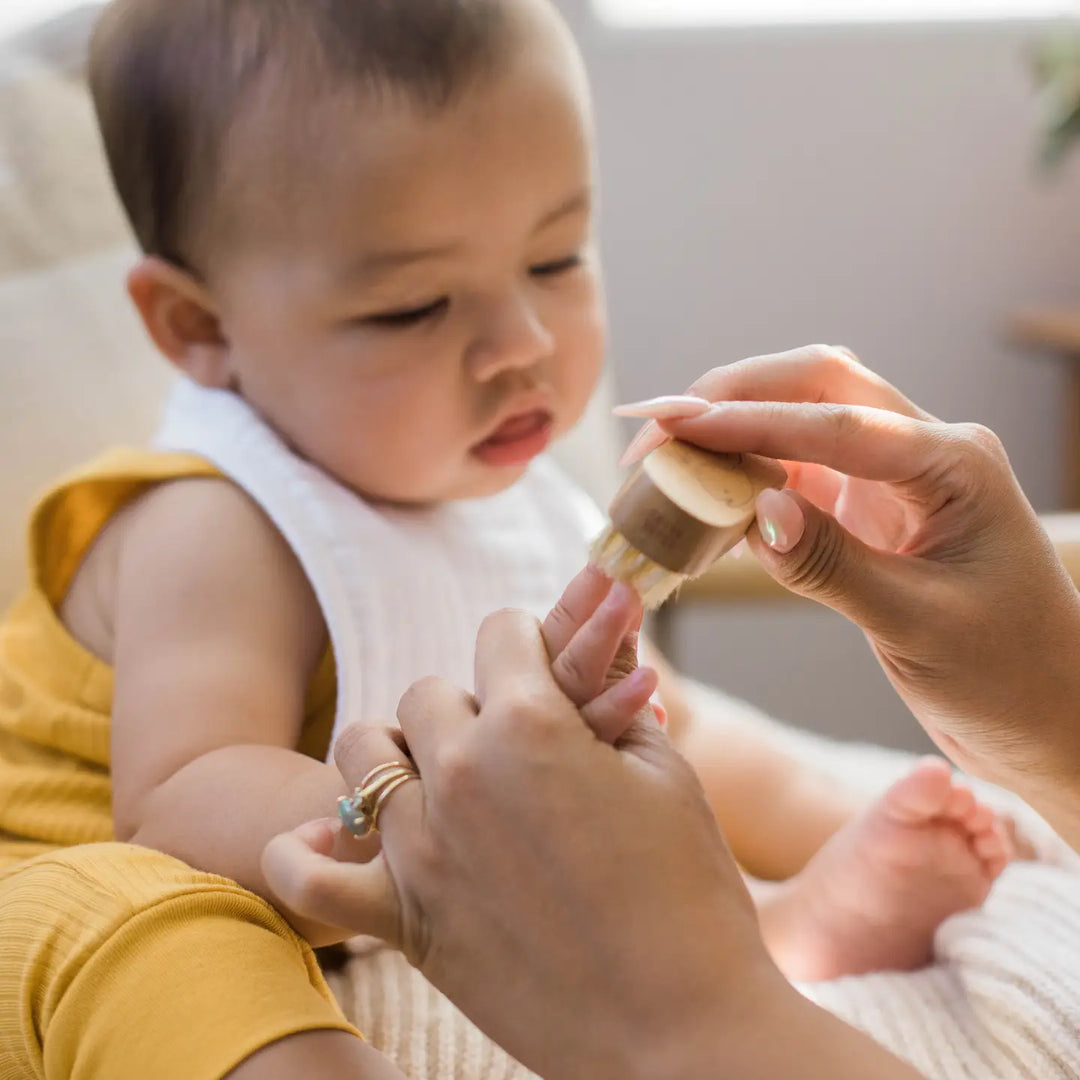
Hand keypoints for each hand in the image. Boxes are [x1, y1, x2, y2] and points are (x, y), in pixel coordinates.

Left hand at [262, 577, 773, 1079]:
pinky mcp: (404, 921)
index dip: (529, 643)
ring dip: (400, 753)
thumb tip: (609, 637)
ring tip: (443, 780)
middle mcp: (460, 773)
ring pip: (363, 753)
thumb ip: (619, 697)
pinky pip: (308, 878)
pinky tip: (335, 840)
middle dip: (472, 703)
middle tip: (515, 745)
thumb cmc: (689, 895)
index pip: (500, 633)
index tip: (544, 668)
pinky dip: (306, 852)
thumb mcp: (666, 774)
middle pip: (428, 691)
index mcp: (530, 724)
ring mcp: (421, 848)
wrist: (679, 1029)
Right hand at [619, 345, 1079, 812]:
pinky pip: (794, 473)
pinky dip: (743, 478)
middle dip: (731, 396)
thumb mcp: (918, 626)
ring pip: (800, 418)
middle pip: (817, 384)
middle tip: (654, 426)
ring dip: (731, 430)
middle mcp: (925, 452)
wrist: (1046, 715)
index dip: (750, 422)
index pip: (838, 422)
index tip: (676, 427)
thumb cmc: (1005, 675)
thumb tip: (756, 511)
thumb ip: (833, 566)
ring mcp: (895, 477)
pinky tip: (703, 500)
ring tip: (661, 457)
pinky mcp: (869, 509)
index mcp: (955, 465)